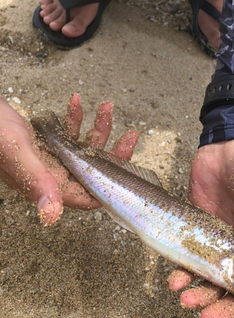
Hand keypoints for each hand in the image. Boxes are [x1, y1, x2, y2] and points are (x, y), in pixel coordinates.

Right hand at [0, 95, 137, 225]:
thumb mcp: (19, 154)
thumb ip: (38, 182)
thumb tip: (51, 216)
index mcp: (49, 185)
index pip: (88, 196)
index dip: (110, 187)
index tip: (129, 170)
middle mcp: (52, 175)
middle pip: (93, 170)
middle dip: (113, 151)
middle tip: (129, 135)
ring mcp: (50, 158)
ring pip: (83, 147)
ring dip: (97, 128)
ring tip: (106, 106)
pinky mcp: (46, 142)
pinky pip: (68, 133)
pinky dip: (74, 118)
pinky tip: (76, 101)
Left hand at [169, 139, 233, 317]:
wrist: (230, 148)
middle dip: (223, 311)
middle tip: (207, 317)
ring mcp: (220, 248)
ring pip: (210, 285)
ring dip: (200, 297)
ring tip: (187, 299)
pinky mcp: (198, 236)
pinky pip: (189, 262)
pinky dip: (181, 275)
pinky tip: (175, 281)